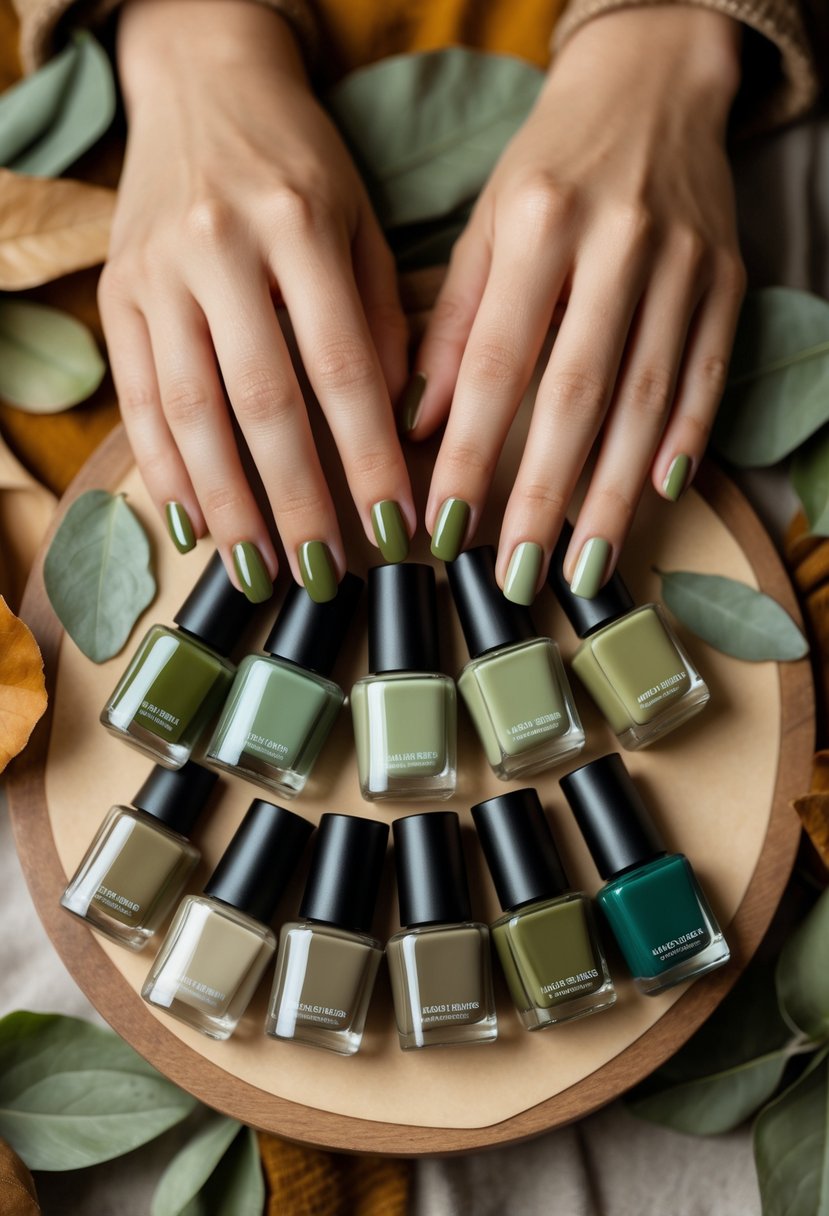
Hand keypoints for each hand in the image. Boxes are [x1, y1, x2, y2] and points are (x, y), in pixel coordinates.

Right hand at [99, 0, 413, 601]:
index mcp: (298, 224)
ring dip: (228, 506)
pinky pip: (138, 400)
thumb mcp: (361, 221)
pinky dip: (167, 471)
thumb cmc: (300, 162)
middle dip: (296, 503)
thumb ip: (381, 319)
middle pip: (261, 404)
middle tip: (324, 576)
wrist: (199, 83)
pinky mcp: (115, 294)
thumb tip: (397, 426)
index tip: (395, 530)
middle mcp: (220, 249)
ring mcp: (156, 273)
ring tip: (259, 573)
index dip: (369, 459)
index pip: (341, 368)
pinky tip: (195, 524)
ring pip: (191, 413)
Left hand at [410, 8, 744, 601]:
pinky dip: (687, 439)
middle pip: (576, 397)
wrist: (652, 87)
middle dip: (543, 498)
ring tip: (582, 565)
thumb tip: (419, 422)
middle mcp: (616, 246)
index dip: (469, 456)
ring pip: (648, 400)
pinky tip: (659, 495)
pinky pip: (709, 374)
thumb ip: (454, 324)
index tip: (444, 528)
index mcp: (538, 226)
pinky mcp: (727, 280)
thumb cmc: (550, 167)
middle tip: (518, 576)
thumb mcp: (485, 225)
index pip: (496, 365)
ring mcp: (682, 265)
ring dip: (614, 494)